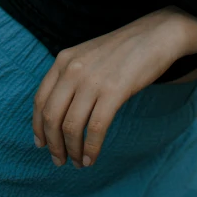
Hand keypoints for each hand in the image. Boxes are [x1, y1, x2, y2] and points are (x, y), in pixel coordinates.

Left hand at [33, 7, 196, 169]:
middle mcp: (73, 69)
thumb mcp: (89, 55)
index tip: (42, 144)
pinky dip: (91, 148)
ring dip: (72, 150)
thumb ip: (71, 76)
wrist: (158, 33)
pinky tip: (92, 158)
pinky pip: (95, 128)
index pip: (40, 100)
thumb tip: (59, 114)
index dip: (38, 128)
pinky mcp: (114, 90)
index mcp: (64, 59)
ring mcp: (93, 79)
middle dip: (54, 145)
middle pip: (52, 117)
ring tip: (78, 162)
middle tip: (60, 160)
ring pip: (71, 126)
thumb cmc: (125, 48)